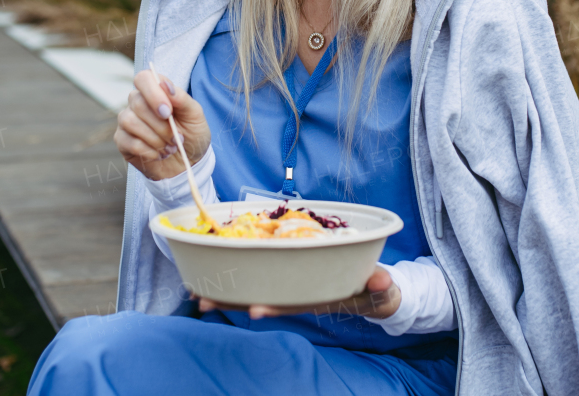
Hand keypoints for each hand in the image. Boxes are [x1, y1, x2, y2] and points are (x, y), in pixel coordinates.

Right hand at [114, 69, 211, 180]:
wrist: (188, 164)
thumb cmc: (192, 135)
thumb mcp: (195, 116)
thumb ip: (182, 99)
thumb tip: (165, 85)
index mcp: (156, 91)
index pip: (143, 78)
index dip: (153, 93)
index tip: (167, 112)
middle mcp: (138, 103)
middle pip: (137, 103)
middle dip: (160, 125)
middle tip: (177, 137)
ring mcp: (127, 121)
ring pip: (130, 121)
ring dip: (155, 139)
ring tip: (170, 148)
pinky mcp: (122, 141)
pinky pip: (128, 142)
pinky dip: (149, 151)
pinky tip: (160, 155)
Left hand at [195, 266, 400, 320]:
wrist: (372, 290)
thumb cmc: (375, 290)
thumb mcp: (380, 288)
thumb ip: (380, 285)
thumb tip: (382, 282)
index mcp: (320, 298)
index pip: (293, 304)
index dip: (273, 306)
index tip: (252, 309)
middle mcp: (300, 293)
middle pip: (264, 297)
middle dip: (234, 299)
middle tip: (202, 302)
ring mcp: (293, 284)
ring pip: (256, 287)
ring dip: (227, 289)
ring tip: (196, 290)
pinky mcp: (290, 272)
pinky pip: (261, 272)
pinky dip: (240, 270)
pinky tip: (217, 269)